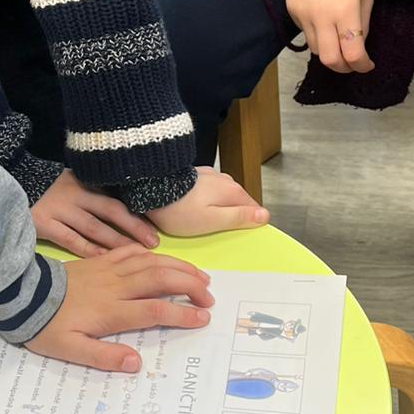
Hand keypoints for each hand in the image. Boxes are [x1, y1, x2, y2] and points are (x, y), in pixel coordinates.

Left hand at [28, 245, 213, 371]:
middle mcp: (116, 286)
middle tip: (209, 298)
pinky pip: (131, 251)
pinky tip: (163, 258)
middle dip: (190, 286)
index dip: (182, 314)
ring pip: (152, 262)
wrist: (21, 295)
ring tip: (200, 276)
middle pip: (161, 280)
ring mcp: (109, 269)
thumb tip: (135, 363)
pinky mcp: (100, 260)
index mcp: (111, 310)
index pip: (155, 311)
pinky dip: (153, 253)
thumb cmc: (45, 326)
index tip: (202, 319)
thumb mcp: (70, 351)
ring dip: (179, 268)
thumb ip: (103, 357)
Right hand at [32, 168, 158, 257]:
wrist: (9, 184)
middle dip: (134, 228)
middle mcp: (75, 195)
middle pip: (110, 211)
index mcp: (84, 183)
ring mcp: (59, 210)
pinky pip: (72, 240)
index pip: (115, 200)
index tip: (154, 231)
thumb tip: (124, 213)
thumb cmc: (46, 188)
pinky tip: (104, 261)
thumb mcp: (71, 182)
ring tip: (136, 255)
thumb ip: (92, 195)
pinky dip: (89, 251)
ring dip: (116, 242)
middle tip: (153, 243)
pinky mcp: (44, 224)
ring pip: (94, 228)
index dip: (136, 216)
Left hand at [149, 167, 267, 235]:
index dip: (247, 225)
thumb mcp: (212, 220)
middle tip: (213, 232)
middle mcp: (226, 180)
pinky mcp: (195, 177)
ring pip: (222, 198)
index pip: (254, 211)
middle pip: (238, 204)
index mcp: (233, 192)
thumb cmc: (179, 209)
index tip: (233, 236)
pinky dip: (203, 202)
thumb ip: (239, 218)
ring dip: (216, 210)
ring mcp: (210, 176)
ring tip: (199, 222)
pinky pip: (207, 193)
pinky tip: (191, 210)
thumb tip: (264, 216)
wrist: (149, 187)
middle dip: (230, 218)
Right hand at [285, 0, 373, 73]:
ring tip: (338, 42)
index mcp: (345, 11)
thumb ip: (363, 24)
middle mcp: (321, 17)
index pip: (352, 54)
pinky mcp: (292, 11)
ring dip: (330, 51)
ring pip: (316, 49)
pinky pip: (305, 33)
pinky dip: (318, 36)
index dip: (362, 65)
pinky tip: (324, 22)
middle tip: (352, 63)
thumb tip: (359, 47)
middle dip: (344, 67)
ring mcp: (303, 15)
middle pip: (329, 60)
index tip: (367, 65)